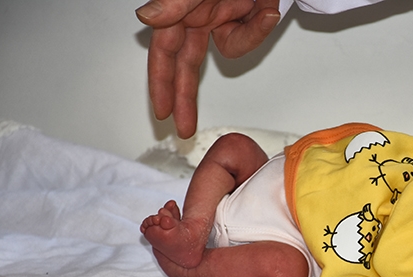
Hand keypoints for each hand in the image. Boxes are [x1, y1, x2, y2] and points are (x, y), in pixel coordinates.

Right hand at [136, 0, 280, 138]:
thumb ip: (175, 3)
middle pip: (186, 64)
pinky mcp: (244, 19)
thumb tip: (145, 18)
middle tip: (183, 129)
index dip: (161, 83)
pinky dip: (259, 26)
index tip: (162, 112)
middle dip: (185, 96)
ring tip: (263, 7)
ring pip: (229, 50)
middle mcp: (197, 15)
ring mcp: (221, 18)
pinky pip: (248, 38)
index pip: (164, 53)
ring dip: (246, 35)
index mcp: (180, 9)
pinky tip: (267, 8)